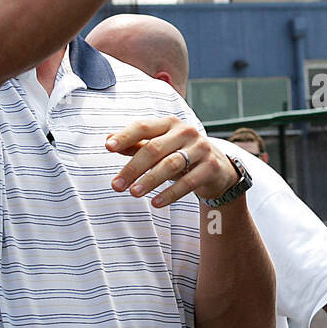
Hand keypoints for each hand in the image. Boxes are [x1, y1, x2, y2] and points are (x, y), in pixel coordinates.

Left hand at [106, 118, 238, 205]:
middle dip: (133, 168)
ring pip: (171, 164)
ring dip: (150, 180)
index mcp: (169, 124)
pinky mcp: (211, 166)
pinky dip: (171, 193)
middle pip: (154, 148)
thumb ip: (136, 144)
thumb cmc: (181, 154)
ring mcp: (200, 148)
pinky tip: (156, 202)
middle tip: (116, 185)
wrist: (218, 167)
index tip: (108, 147)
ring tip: (134, 193)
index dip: (125, 136)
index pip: (144, 126)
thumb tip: (109, 140)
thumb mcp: (160, 148)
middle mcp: (186, 132)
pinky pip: (189, 181)